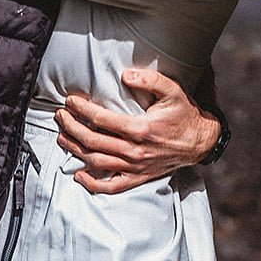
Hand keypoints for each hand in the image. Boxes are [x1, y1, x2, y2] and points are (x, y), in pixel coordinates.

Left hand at [56, 68, 221, 194]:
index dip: (82, 109)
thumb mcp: (172, 90)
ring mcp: (135, 167)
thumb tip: (125, 74)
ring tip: (62, 136)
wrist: (200, 141)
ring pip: (96, 162)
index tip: (70, 101)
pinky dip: (92, 184)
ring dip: (74, 150)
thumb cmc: (184, 113)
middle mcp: (135, 150)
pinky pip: (111, 186)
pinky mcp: (138, 178)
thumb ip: (150, 79)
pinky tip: (78, 175)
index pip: (101, 119)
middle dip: (71, 127)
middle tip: (60, 115)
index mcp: (140, 128)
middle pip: (93, 141)